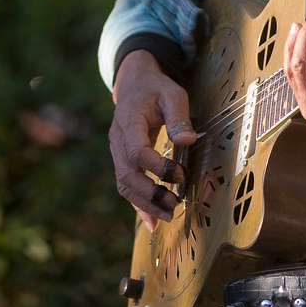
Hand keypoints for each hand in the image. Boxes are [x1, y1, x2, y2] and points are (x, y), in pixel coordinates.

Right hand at [109, 49, 196, 230]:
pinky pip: (126, 185)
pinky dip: (138, 204)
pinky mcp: (122, 160)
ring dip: (144, 204)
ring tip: (168, 215)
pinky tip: (152, 222)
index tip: (179, 175)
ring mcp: (117, 152)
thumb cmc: (155, 88)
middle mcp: (118, 140)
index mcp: (128, 120)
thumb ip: (179, 116)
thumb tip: (188, 141)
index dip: (157, 167)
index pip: (137, 151)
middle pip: (127, 174)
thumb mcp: (172, 93)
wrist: (133, 84)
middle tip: (174, 205)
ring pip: (124, 184)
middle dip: (149, 194)